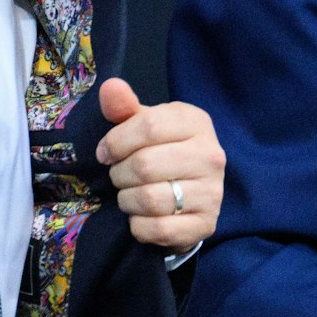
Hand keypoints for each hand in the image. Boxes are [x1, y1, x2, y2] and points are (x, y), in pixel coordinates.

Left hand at [95, 78, 223, 253]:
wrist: (191, 191)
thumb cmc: (162, 149)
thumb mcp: (145, 123)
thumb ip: (124, 106)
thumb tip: (110, 87)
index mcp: (196, 122)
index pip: (148, 126)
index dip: (116, 142)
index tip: (104, 153)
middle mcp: (211, 155)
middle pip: (145, 165)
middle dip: (119, 174)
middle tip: (119, 176)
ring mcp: (212, 192)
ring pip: (149, 200)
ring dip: (127, 200)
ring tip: (130, 195)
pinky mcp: (206, 224)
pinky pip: (159, 229)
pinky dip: (139, 226)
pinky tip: (141, 216)